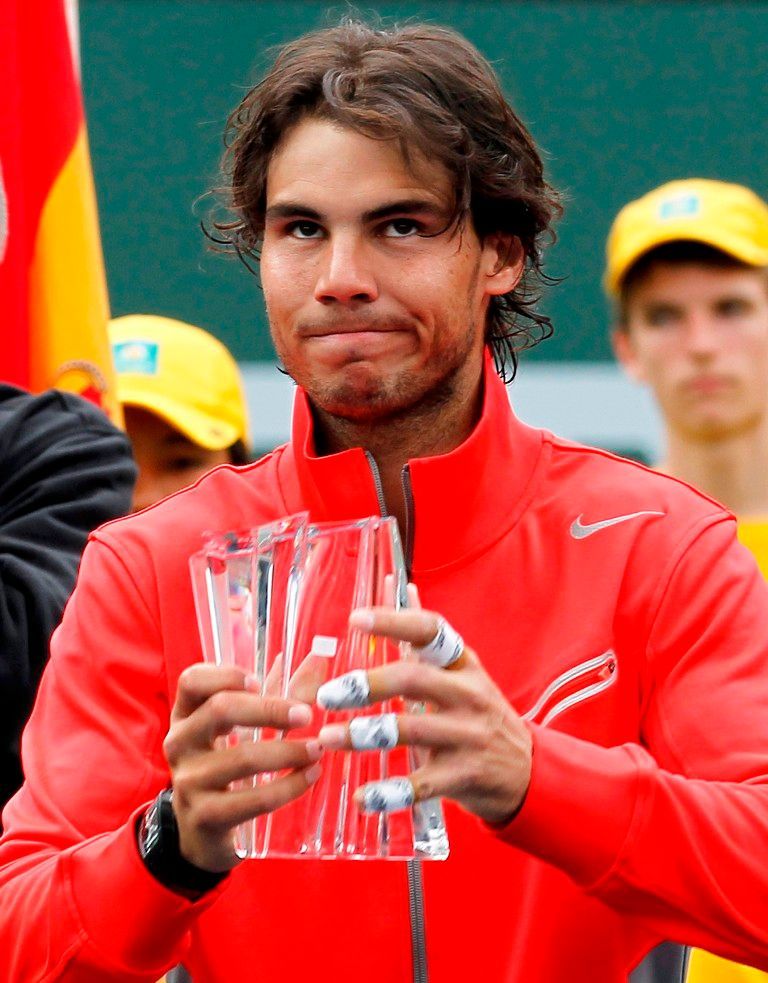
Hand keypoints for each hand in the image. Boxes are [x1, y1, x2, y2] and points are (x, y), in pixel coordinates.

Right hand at [163, 664, 321, 871]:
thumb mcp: (244, 728)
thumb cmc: (229, 765)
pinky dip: (288, 786)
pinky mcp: (204, 816)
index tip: (259, 681)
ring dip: (288, 751)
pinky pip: (253, 799)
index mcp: (186, 714)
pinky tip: (310, 776)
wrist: (202, 831)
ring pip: (242, 757)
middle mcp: (180, 743)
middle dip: (269, 709)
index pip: (192, 680)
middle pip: (220, 710)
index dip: (226, 675)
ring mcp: (188, 781)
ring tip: (317, 750)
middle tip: (307, 715)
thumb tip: (318, 659)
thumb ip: (279, 693)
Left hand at [316, 604, 531, 825]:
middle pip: (414, 680)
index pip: (430, 631)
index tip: (355, 619)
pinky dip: (388, 793)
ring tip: (328, 738)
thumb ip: (424, 634)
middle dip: (367, 685)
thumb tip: (400, 585)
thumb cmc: (478, 712)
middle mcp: (468, 695)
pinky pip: (420, 785)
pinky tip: (360, 797)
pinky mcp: (463, 777)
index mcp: (462, 664)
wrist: (526, 770)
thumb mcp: (459, 671)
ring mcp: (467, 737)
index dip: (394, 621)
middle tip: (326, 695)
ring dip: (365, 735)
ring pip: (410, 731)